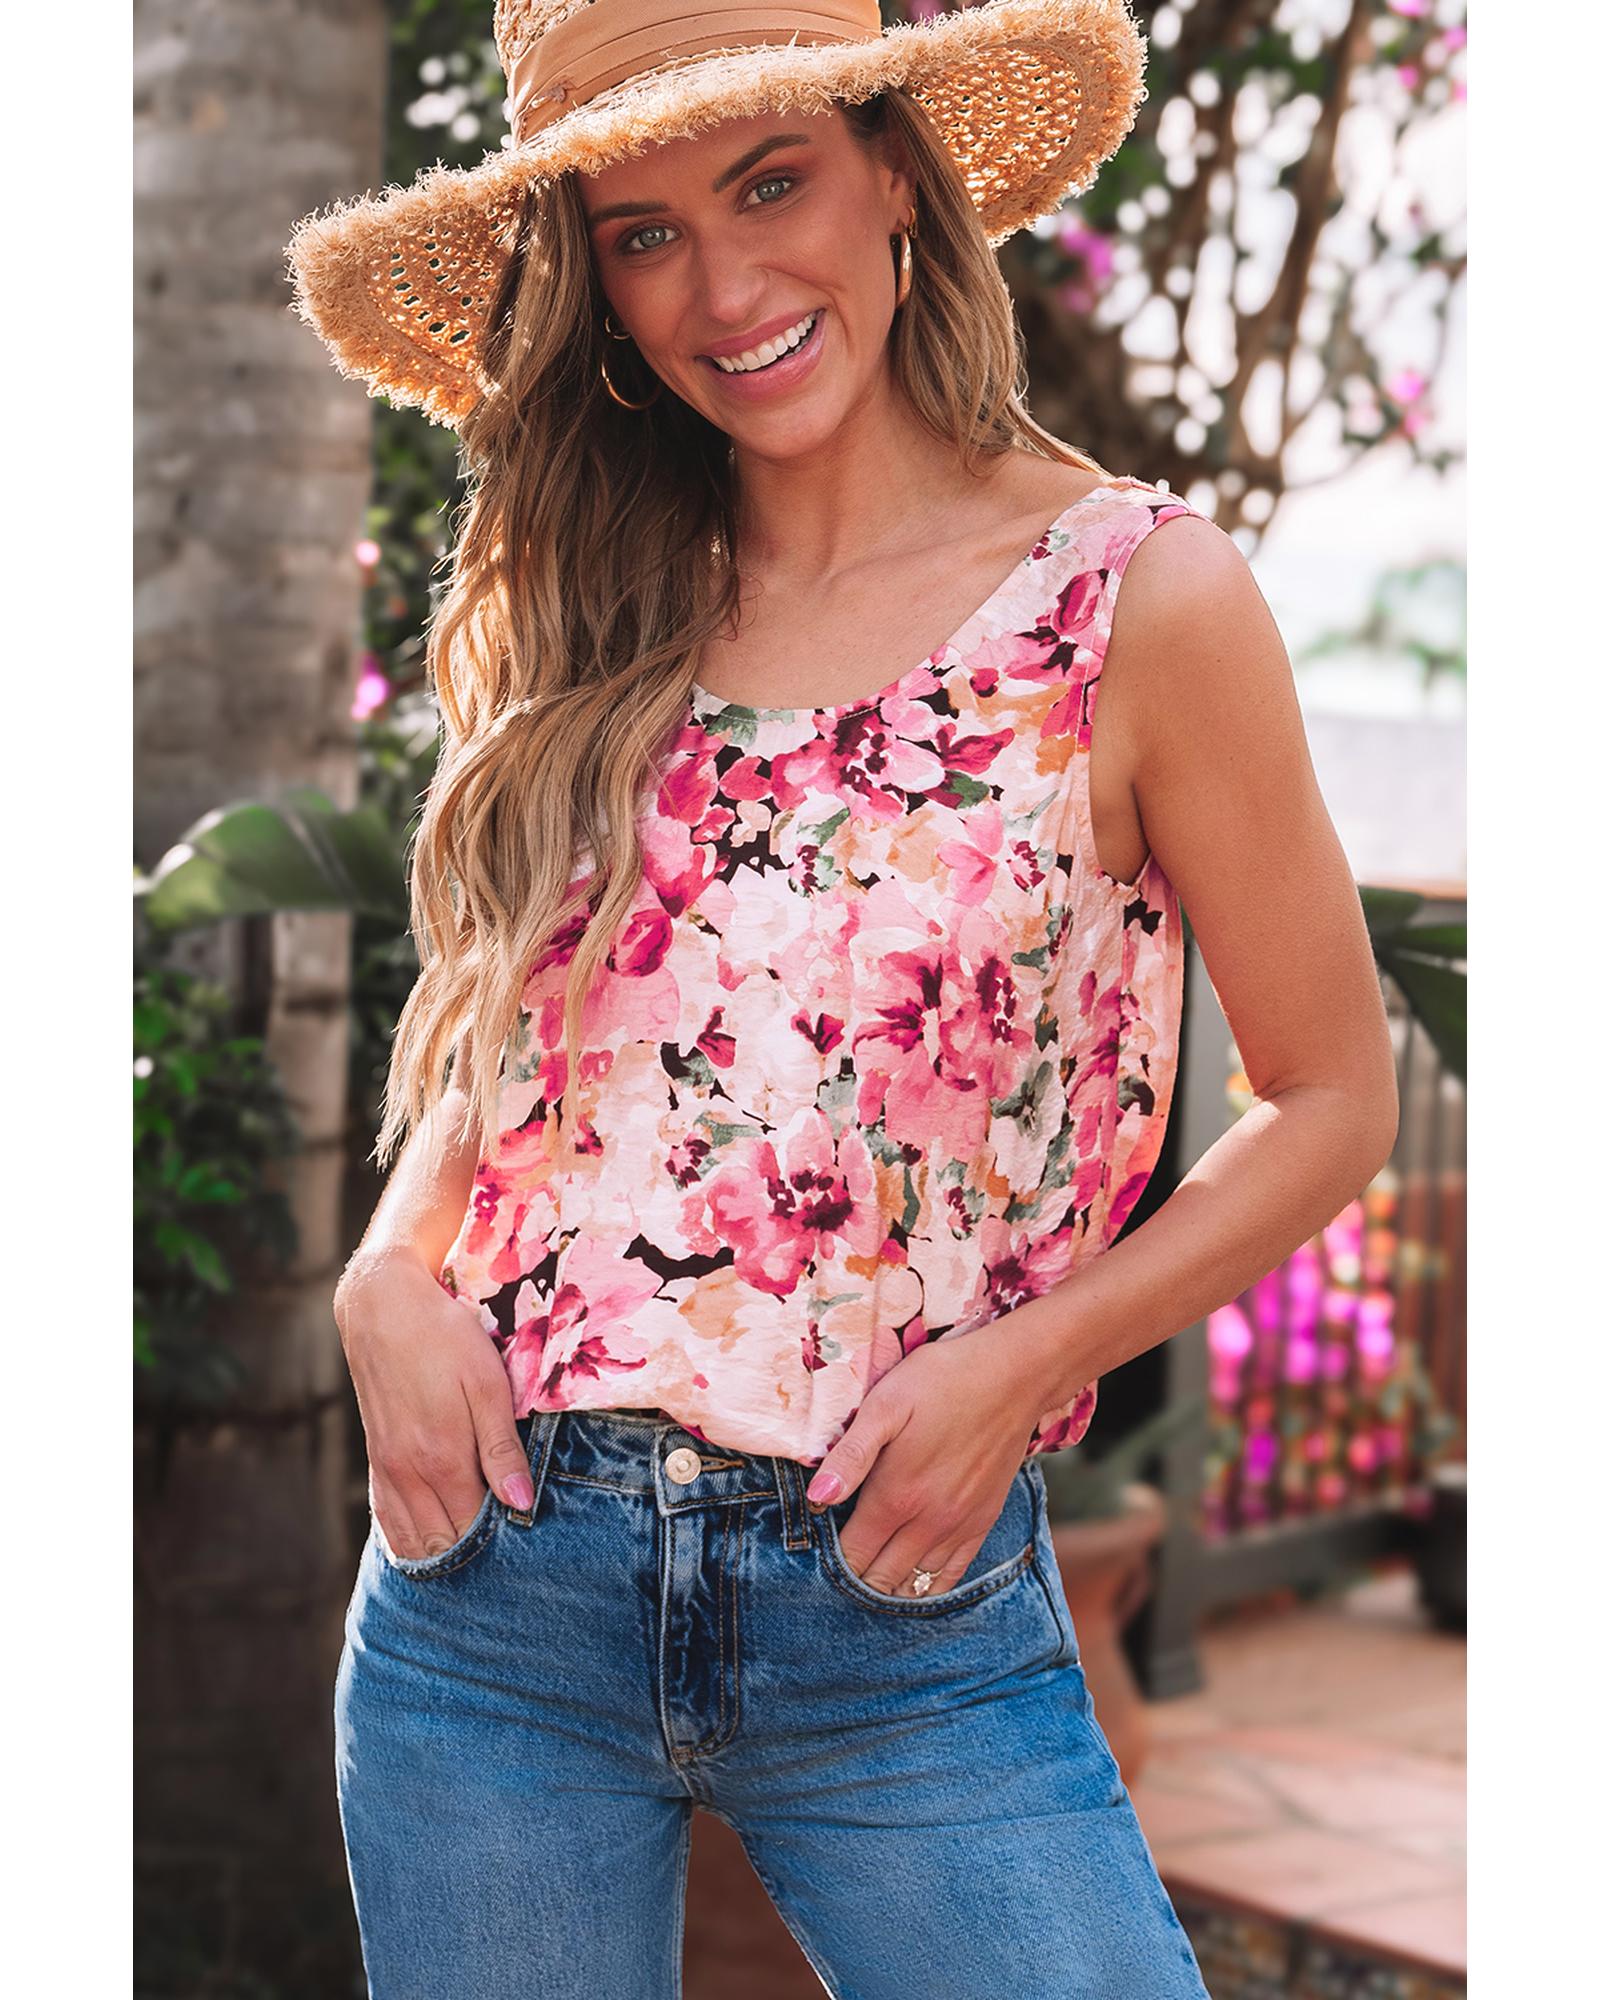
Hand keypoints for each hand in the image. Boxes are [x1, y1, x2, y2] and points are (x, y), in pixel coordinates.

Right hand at [335, 1251, 534, 1562]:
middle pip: (443, 1541)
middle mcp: (408, 1472)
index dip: (501, 1538)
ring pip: (412, 1539)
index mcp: (441, 1457)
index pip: (474, 1527)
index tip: (527, 1537)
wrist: (382, 1307)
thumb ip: (502, 1449)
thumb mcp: (488, 1384)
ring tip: (475, 1553)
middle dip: (474, 1553)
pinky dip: (408, 1541)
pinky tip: (428, 1547)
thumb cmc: (445, 1338)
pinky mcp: (376, 1458)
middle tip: (508, 1549)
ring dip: (441, 1553)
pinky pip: (387, 1520)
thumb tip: (521, 1505)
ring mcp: (386, 1468)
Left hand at [804, 1324, 1042, 1598]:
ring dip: (890, 1584)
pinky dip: (929, 1585)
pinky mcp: (984, 1522)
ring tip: (872, 1568)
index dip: (833, 1559)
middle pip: (880, 1579)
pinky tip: (914, 1577)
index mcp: (896, 1495)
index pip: (853, 1556)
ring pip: (915, 1584)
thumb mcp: (885, 1404)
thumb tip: (817, 1496)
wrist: (1013, 1377)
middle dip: (856, 1576)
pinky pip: (953, 1575)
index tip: (822, 1545)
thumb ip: (851, 1454)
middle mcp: (928, 1522)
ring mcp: (959, 1526)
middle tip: (843, 1557)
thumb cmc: (941, 1381)